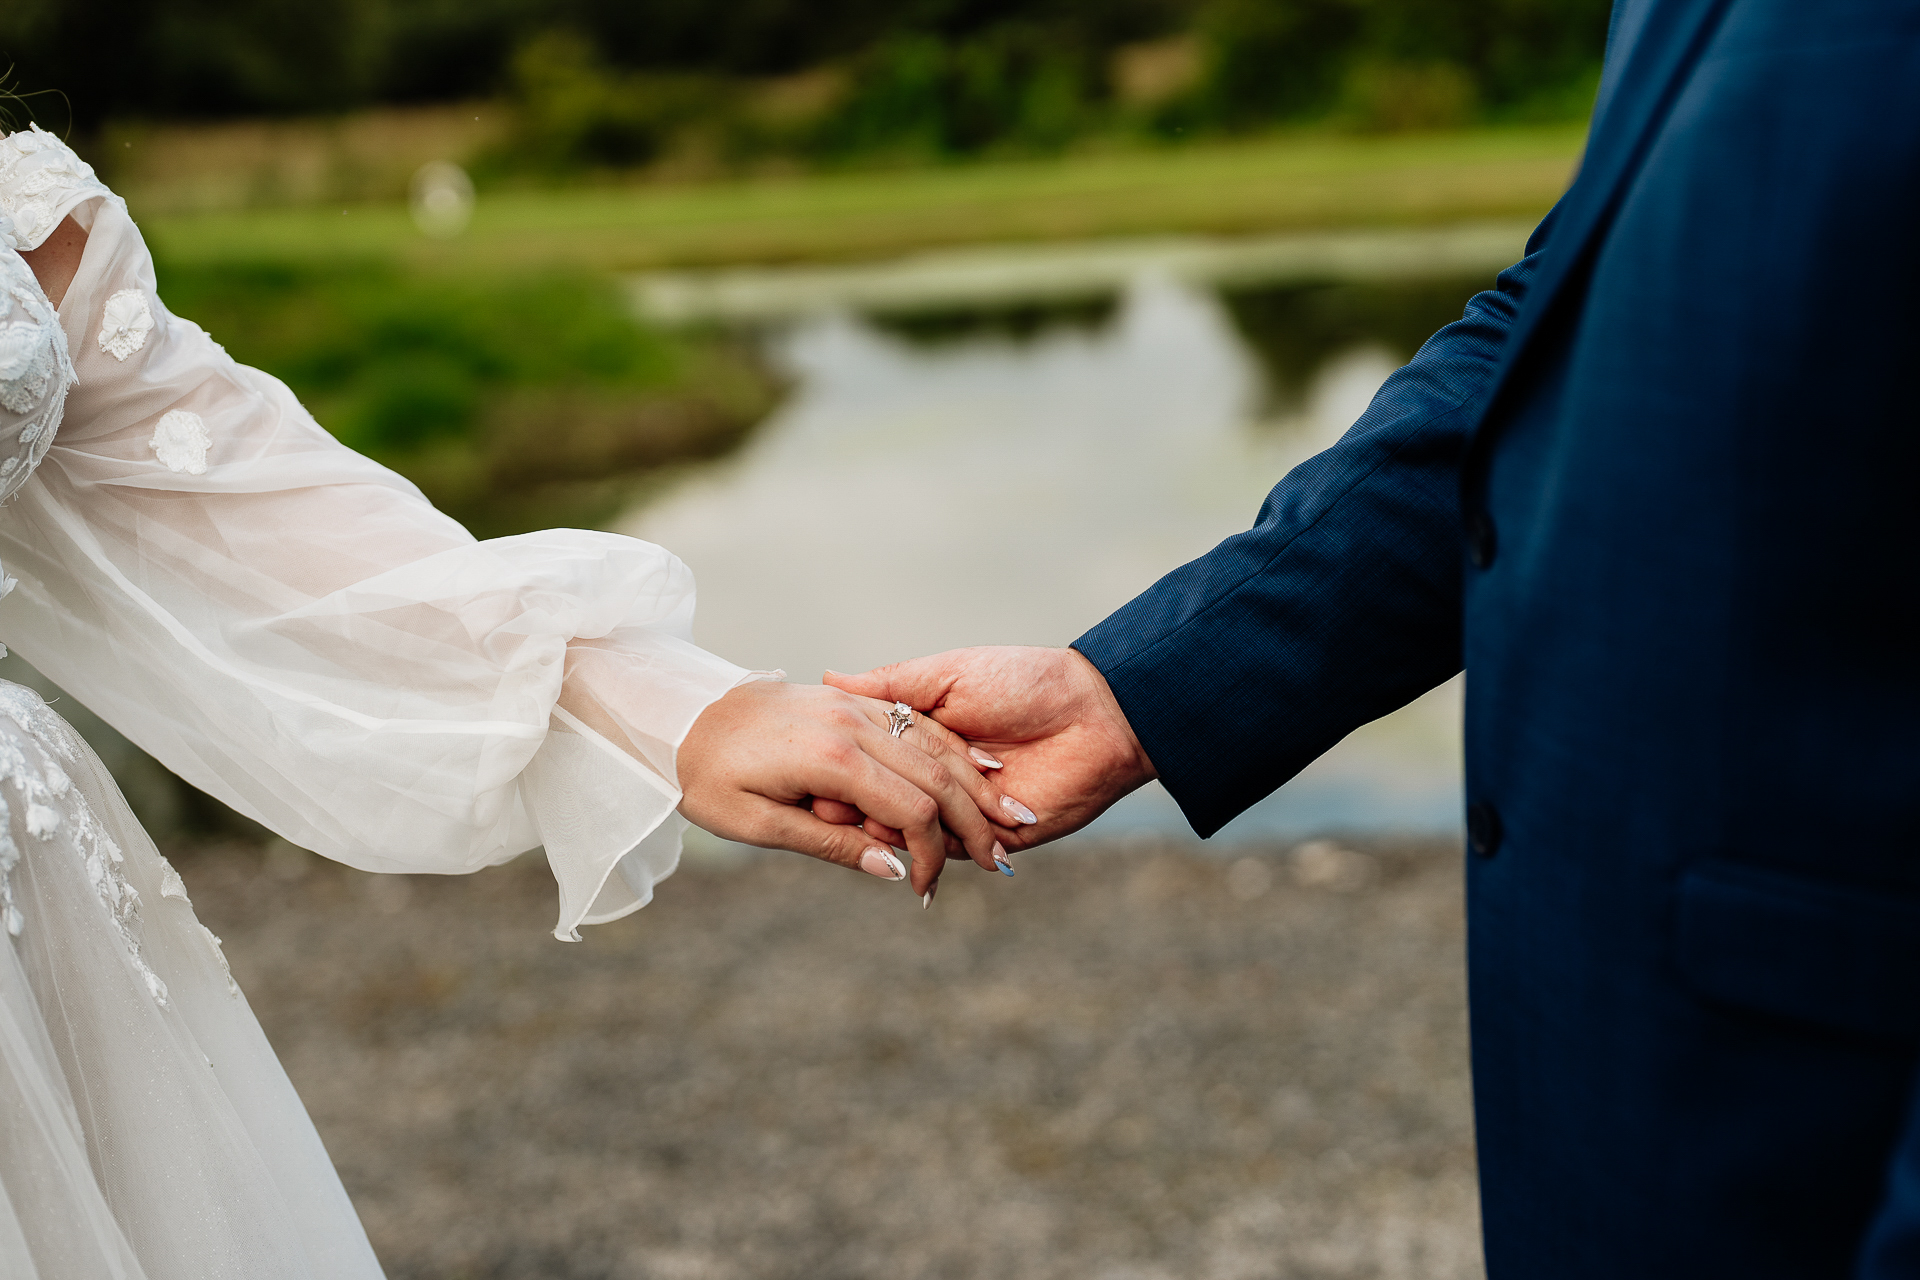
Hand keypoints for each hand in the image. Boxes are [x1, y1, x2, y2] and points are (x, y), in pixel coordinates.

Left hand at [676, 680, 1019, 895]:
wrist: (677, 712)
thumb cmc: (705, 776)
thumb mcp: (759, 824)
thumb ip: (831, 844)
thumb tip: (893, 873)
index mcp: (830, 759)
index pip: (910, 812)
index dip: (930, 855)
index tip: (928, 889)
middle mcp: (851, 725)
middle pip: (935, 777)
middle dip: (971, 823)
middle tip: (999, 861)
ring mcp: (854, 707)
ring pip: (934, 746)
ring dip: (973, 786)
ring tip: (1007, 820)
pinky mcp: (850, 701)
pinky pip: (915, 725)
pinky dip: (951, 752)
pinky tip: (978, 770)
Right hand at [824, 646, 1155, 852]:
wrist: (1094, 714)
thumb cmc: (1024, 682)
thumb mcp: (947, 675)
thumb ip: (890, 685)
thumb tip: (828, 676)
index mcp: (924, 739)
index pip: (867, 763)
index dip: (839, 767)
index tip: (808, 763)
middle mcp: (938, 780)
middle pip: (879, 803)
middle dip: (851, 804)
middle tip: (827, 800)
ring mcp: (963, 813)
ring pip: (907, 833)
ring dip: (882, 829)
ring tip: (859, 820)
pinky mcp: (992, 841)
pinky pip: (947, 852)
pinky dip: (922, 847)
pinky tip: (900, 837)